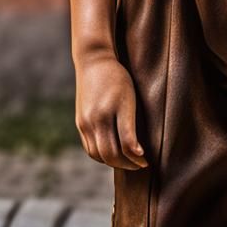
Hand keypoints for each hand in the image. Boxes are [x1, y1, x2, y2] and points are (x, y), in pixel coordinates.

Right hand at [74, 52, 148, 169]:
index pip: (126, 144)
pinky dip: (101, 155)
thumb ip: (131, 123)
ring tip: (128, 161)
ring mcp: (86, 122)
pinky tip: (113, 153)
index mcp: (114, 109)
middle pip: (110, 154)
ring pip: (98, 154)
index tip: (146, 161)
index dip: (137, 158)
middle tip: (140, 165)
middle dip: (127, 164)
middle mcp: (97, 118)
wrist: (93, 61)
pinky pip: (90, 148)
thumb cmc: (117, 77)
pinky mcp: (80, 123)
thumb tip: (137, 151)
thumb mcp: (129, 96)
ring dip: (113, 162)